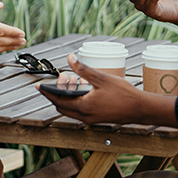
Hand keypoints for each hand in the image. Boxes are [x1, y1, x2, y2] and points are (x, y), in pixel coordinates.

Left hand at [37, 54, 157, 124]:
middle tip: (62, 76)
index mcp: (83, 107)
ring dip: (68, 95)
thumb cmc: (122, 93)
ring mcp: (91, 119)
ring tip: (73, 79)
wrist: (139, 109)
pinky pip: (80, 110)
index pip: (58, 100)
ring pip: (71, 108)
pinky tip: (83, 87)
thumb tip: (69, 58)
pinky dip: (76, 99)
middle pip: (62, 106)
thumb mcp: (101, 78)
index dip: (47, 93)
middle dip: (58, 92)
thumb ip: (83, 69)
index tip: (38, 86)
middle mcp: (84, 116)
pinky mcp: (97, 118)